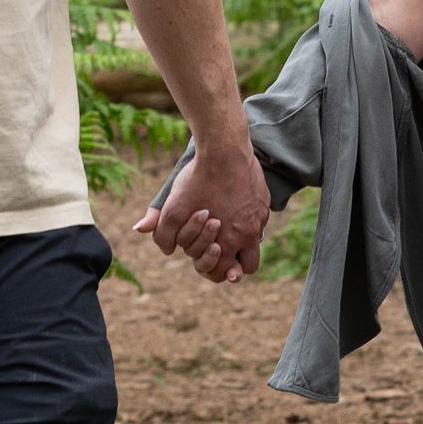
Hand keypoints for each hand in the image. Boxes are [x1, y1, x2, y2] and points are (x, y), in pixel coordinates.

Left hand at [133, 128, 270, 282]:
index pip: (224, 274)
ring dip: (244, 240)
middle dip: (234, 263)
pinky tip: (233, 202)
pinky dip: (247, 216)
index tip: (208, 260)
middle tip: (219, 248)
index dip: (214, 271)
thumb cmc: (198, 180)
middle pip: (247, 266)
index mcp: (227, 243)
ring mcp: (260, 218)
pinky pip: (260, 218)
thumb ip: (163, 232)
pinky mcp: (264, 201)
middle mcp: (249, 235)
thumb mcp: (173, 207)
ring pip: (256, 241)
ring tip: (227, 228)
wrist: (224, 150)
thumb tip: (158, 244)